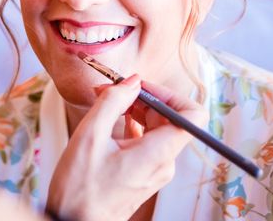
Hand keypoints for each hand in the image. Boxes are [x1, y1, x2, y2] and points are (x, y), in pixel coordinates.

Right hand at [46, 75, 207, 220]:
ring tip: (106, 102)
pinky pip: (147, 141)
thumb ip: (113, 102)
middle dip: (143, 97)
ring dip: (135, 110)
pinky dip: (132, 125)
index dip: (170, 94)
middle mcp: (163, 163)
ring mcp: (155, 170)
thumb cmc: (78, 190)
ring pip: (157, 128)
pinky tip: (111, 120)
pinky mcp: (145, 174)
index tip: (141, 87)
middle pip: (170, 117)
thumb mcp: (89, 136)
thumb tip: (132, 81)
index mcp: (158, 154)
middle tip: (112, 89)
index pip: (193, 116)